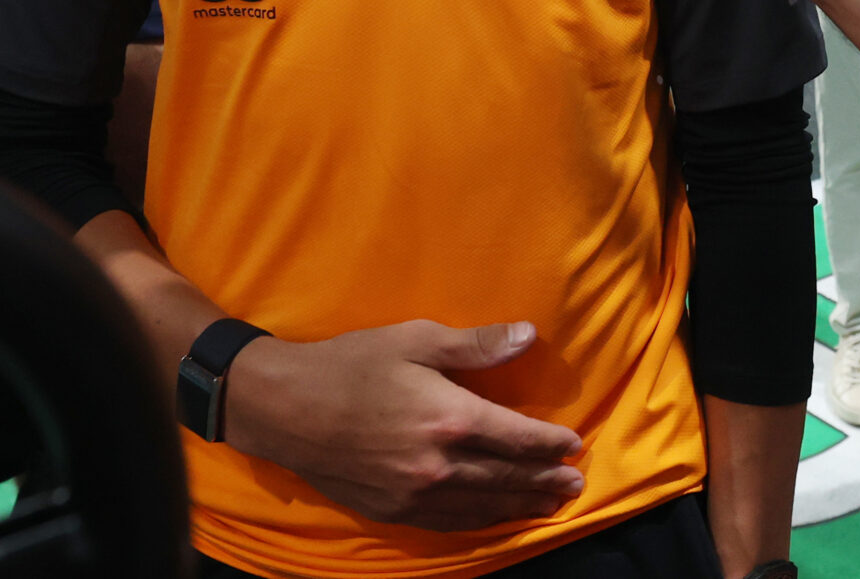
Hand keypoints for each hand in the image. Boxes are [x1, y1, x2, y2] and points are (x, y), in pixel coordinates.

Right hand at [225, 319, 586, 531]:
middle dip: (545, 481)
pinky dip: (481, 520)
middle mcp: (439, 464)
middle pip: (507, 477)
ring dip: (520, 506)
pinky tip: (494, 516)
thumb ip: (475, 345)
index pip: (517, 438)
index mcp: (450, 417)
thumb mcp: (415, 339)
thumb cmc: (351, 364)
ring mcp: (415, 493)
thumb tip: (528, 336)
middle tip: (574, 485)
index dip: (549, 444)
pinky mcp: (393, 510)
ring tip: (549, 505)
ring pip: (483, 505)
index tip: (572, 445)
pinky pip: (450, 522)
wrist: (286, 408)